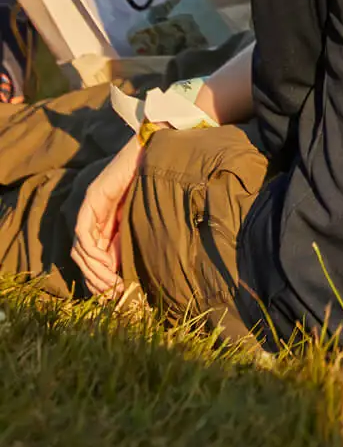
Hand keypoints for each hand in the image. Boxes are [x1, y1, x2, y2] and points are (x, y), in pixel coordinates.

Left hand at [71, 136, 143, 298]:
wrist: (156, 149)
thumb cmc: (156, 181)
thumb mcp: (142, 220)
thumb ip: (132, 240)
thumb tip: (131, 275)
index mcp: (106, 223)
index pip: (94, 259)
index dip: (101, 280)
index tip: (116, 297)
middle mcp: (94, 217)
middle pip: (84, 258)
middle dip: (96, 281)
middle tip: (112, 297)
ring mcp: (90, 208)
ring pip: (81, 250)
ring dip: (95, 272)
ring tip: (112, 286)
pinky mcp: (92, 200)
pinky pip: (84, 234)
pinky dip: (93, 253)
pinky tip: (107, 264)